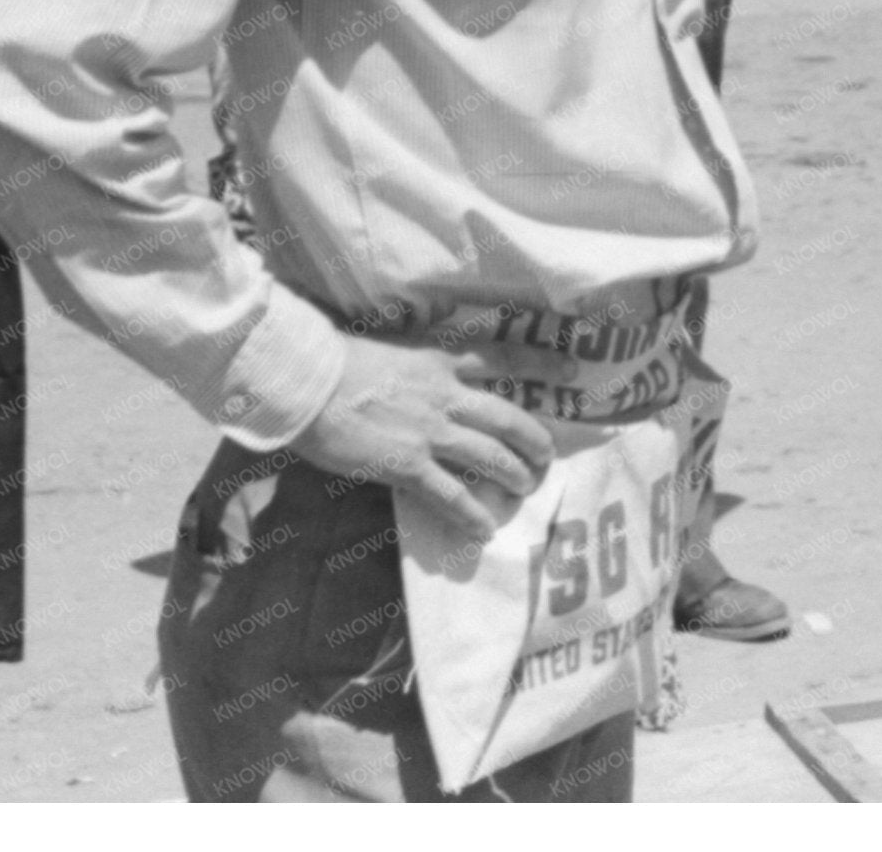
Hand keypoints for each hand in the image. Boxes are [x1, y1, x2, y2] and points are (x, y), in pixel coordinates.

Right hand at [282, 339, 557, 540]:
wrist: (308, 383)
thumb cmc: (338, 364)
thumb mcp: (391, 353)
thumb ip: (418, 368)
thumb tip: (427, 379)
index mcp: (440, 361)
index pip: (503, 357)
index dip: (542, 365)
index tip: (573, 372)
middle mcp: (445, 396)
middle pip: (508, 418)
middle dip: (534, 439)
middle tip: (547, 455)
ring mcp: (430, 432)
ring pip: (489, 457)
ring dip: (514, 475)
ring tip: (527, 488)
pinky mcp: (408, 465)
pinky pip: (451, 496)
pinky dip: (472, 514)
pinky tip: (485, 529)